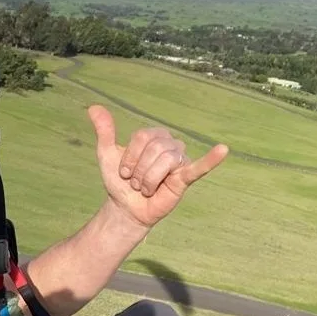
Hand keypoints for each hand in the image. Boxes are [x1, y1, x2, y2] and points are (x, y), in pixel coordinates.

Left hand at [88, 105, 228, 227]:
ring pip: (166, 160)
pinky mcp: (185, 179)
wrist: (126, 207)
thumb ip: (105, 131)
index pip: (142, 137)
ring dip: (149, 179)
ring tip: (146, 188)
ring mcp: (180, 161)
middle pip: (155, 148)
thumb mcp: (107, 154)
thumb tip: (93, 107)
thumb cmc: (119, 180)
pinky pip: (199, 167)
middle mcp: (170, 144)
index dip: (129, 156)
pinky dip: (211, 159)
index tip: (125, 171)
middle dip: (139, 169)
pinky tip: (223, 150)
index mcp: (153, 136)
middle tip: (136, 183)